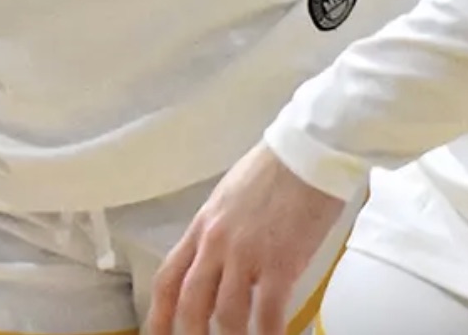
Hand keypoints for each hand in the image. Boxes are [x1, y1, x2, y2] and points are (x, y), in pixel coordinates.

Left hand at [146, 144, 345, 334]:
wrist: (308, 151)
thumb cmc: (277, 168)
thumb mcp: (231, 196)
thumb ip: (220, 229)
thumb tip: (218, 257)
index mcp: (203, 226)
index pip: (168, 278)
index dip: (158, 314)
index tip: (158, 334)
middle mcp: (216, 243)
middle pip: (189, 303)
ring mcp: (245, 253)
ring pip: (225, 314)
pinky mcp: (279, 261)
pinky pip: (266, 313)